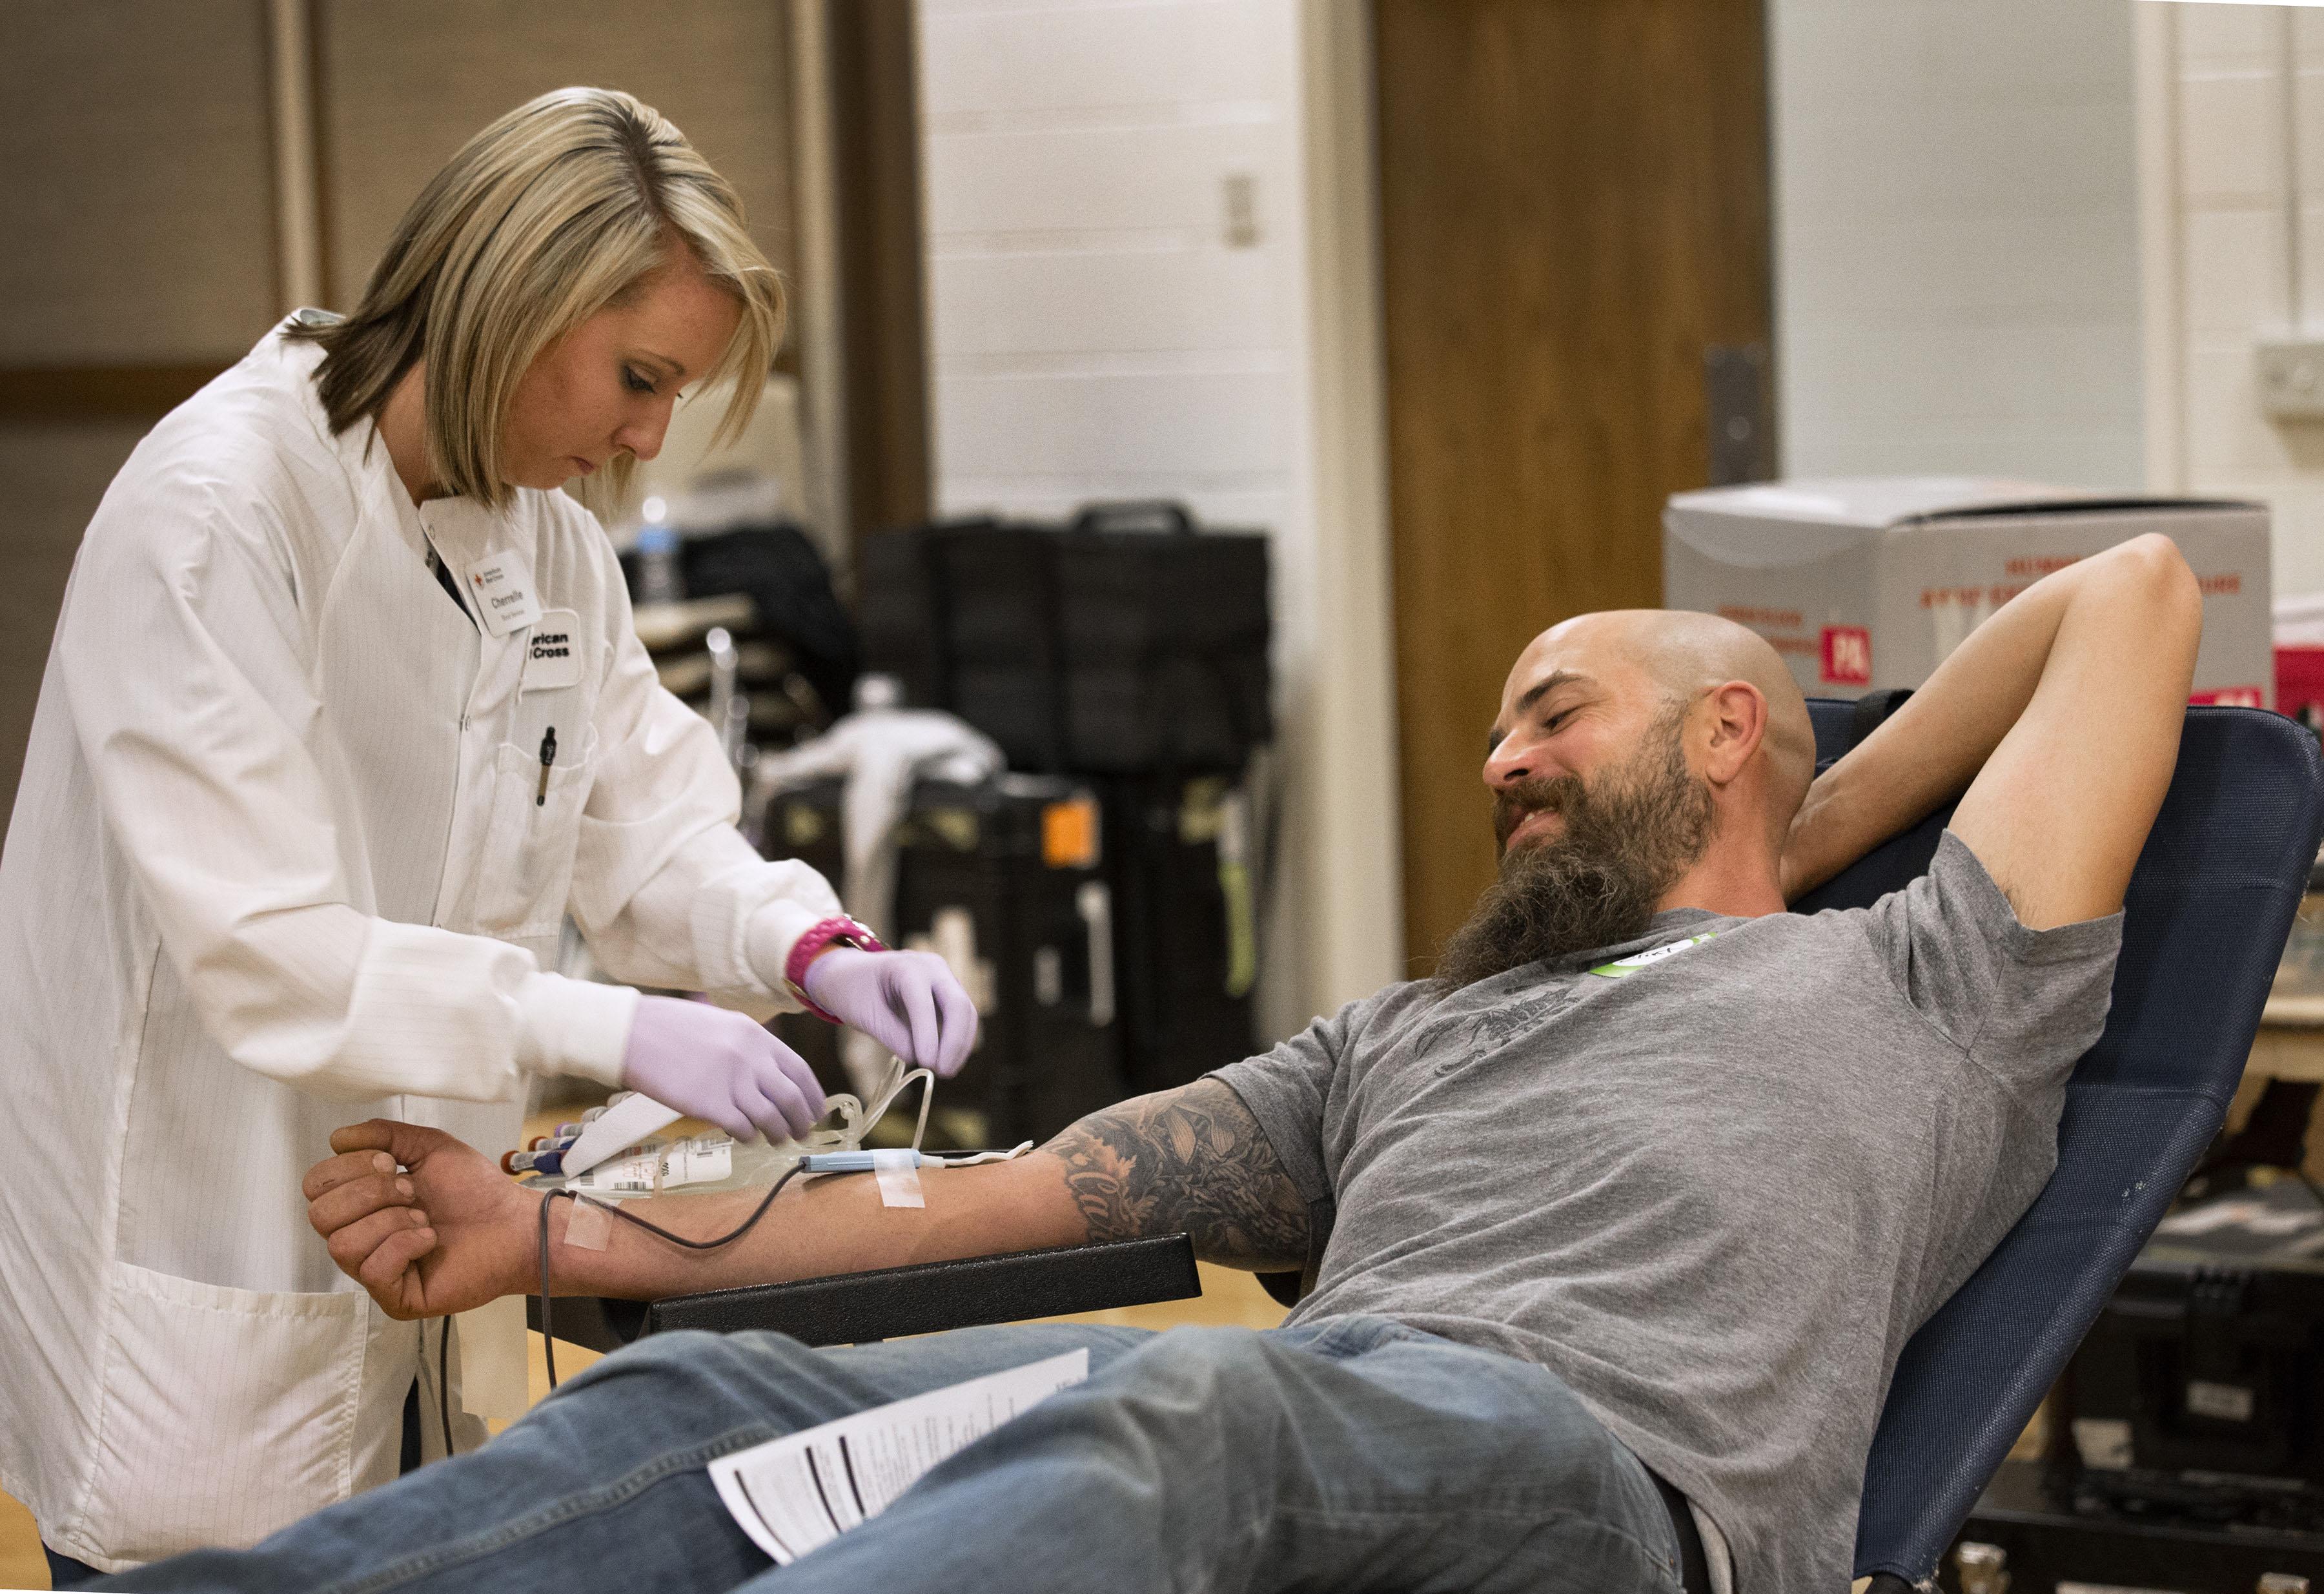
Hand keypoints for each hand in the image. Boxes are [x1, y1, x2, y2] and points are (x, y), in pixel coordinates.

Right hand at [304, 1121, 536, 1319]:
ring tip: (425, 1218)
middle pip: (319, 1215)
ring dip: (391, 1221)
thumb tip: (336, 1139)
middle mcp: (360, 1237)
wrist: (514, 1224)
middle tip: (412, 1192)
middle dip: (371, 1193)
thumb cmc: (474, 1189)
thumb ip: (383, 1135)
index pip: (316, 1185)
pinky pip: (373, 1269)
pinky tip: (430, 1239)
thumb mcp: (428, 1147)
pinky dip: (405, 1244)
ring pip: (342, 1244)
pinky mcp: (394, 1297)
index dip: (348, 1168)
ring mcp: (374, 1270)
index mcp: (361, 1203)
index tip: (392, 1164)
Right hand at [622, 995, 825, 1140]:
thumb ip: (749, 1047)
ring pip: (771, 1118)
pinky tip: (746, 1137)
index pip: (800, 1071)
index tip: (816, 1111)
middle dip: (802, 1120)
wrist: (631, 1033)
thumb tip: (770, 1074)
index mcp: (756, 1035)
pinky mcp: (708, 1104)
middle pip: (791, 1098)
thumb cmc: (671, 1027)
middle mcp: (750, 1058)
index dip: (812, 1096)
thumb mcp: (722, 1024)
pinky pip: (742, 1128)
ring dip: (778, 1133)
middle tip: (802, 1133)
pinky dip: (750, 1136)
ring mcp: (730, 1081)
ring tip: (777, 1139)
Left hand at [804, 947, 977, 1076]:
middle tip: (944, 1072)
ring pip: (966, 1011)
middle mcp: (933, 968)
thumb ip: (892, 1035)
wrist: (852, 973)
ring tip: (946, 1071)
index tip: (926, 1064)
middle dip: (954, 1042)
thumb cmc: (855, 992)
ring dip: (960, 1044)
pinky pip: (962, 1016)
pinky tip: (948, 1060)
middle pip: (958, 1005)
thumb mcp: (866, 1015)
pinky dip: (958, 1040)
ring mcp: (944, 978)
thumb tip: (920, 1058)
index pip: (924, 1003)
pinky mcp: (949, 992)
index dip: (928, 1036)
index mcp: (906, 967)